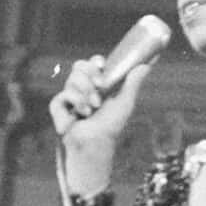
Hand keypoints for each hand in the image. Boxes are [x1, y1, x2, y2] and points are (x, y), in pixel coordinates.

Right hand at [49, 53, 150, 194]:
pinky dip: (74, 103)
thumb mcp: (124, 102)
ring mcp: (69, 97)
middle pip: (79, 66)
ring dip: (86, 93)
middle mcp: (81, 87)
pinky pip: (62, 95)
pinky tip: (80, 115)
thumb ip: (133, 82)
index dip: (95, 61)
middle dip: (91, 75)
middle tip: (101, 86)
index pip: (92, 64)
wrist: (95, 144)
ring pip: (72, 79)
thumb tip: (147, 64)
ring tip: (92, 110)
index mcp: (96, 84)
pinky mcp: (58, 107)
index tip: (102, 64)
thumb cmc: (110, 126)